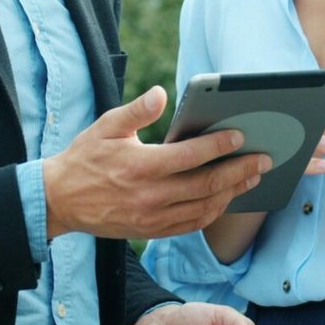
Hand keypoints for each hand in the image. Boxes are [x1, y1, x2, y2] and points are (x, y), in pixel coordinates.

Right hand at [44, 86, 270, 239]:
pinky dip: (213, 212)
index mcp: (139, 166)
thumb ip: (137, 110)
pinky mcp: (151, 231)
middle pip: (206, 186)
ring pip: (204, 208)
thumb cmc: (84, 158)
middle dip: (239, 171)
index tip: (240, 135)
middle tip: (263, 158)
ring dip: (232, 193)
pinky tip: (226, 197)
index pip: (189, 157)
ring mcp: (152, 218)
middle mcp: (149, 196)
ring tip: (252, 176)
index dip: (218, 146)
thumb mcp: (106, 126)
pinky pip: (191, 224)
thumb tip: (162, 93)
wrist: (60, 200)